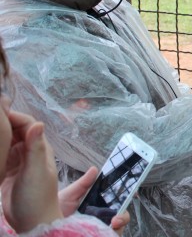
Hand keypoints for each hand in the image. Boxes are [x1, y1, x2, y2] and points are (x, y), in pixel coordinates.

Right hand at [1, 111, 62, 232]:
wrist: (33, 221)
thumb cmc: (37, 197)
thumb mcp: (35, 172)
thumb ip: (35, 148)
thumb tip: (38, 124)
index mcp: (40, 148)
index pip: (27, 124)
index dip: (13, 117)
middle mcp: (30, 151)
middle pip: (16, 130)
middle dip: (3, 124)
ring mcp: (19, 160)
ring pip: (7, 141)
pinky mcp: (9, 170)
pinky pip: (1, 154)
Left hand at [58, 166, 130, 234]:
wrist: (45, 227)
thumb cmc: (56, 211)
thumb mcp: (69, 195)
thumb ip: (83, 184)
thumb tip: (95, 169)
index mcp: (97, 206)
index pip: (116, 200)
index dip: (127, 195)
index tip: (133, 190)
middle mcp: (101, 218)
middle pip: (121, 213)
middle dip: (125, 211)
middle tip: (122, 209)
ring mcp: (101, 228)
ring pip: (120, 225)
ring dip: (121, 221)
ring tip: (114, 221)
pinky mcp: (100, 235)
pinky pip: (112, 234)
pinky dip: (114, 231)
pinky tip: (110, 227)